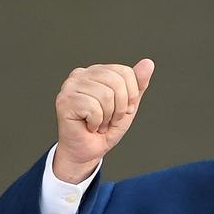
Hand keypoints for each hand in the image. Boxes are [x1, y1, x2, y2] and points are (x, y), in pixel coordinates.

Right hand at [53, 59, 154, 182]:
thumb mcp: (129, 105)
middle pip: (117, 82)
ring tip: (99, 123)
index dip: (131, 95)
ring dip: (107, 116)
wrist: (88, 150)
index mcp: (97, 71)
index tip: (123, 109)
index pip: (125, 72)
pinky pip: (93, 108)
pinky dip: (97, 122)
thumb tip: (148, 63)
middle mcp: (81, 74)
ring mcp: (70, 85)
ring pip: (106, 95)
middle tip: (110, 118)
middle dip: (120, 107)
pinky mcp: (64, 100)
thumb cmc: (106, 128)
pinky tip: (89, 126)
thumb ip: (138, 84)